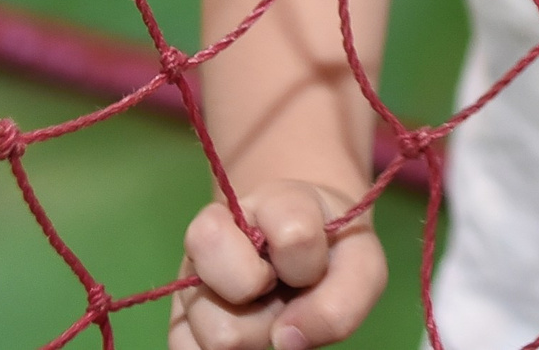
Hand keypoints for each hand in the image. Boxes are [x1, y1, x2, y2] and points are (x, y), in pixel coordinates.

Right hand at [169, 180, 384, 349]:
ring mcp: (189, 276)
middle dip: (278, 304)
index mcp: (272, 203)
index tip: (313, 265)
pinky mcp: (177, 317)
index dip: (310, 265)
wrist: (305, 254)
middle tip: (285, 290)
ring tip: (266, 309)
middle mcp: (215, 231)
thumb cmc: (333, 255)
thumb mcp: (361, 267)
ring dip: (254, 336)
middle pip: (241, 289)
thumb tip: (285, 339)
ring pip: (218, 335)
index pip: (294, 235)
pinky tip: (244, 329)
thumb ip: (343, 301)